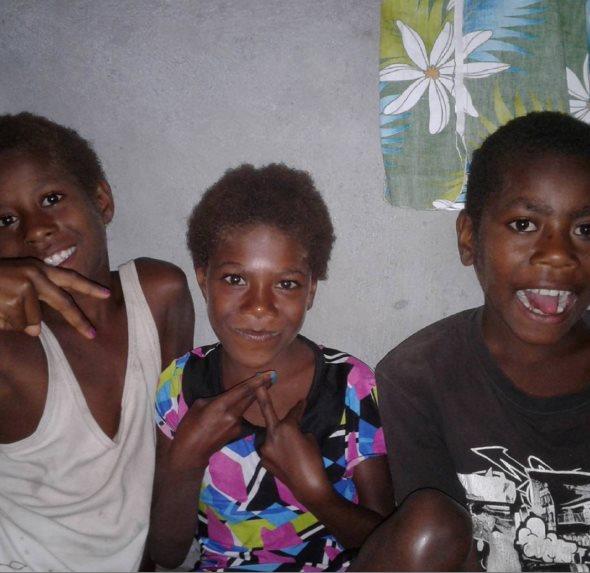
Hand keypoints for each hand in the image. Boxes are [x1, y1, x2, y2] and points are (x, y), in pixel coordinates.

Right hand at [0, 257, 109, 338]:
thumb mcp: (14, 284)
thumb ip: (31, 303)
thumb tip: (35, 332)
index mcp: (37, 269)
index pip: (69, 278)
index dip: (89, 287)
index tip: (107, 294)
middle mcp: (34, 275)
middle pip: (63, 303)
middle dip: (78, 320)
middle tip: (93, 335)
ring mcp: (23, 286)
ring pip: (31, 322)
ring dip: (15, 323)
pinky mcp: (11, 299)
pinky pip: (15, 325)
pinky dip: (3, 324)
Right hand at [170, 371, 274, 470]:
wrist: (191, 453)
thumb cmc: (189, 427)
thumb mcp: (198, 405)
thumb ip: (215, 398)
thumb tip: (225, 397)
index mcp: (221, 405)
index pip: (243, 390)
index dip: (257, 381)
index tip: (269, 374)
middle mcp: (233, 415)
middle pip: (251, 398)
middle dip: (262, 387)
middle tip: (272, 377)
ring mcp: (237, 426)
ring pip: (246, 407)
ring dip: (251, 399)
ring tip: (257, 389)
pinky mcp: (237, 433)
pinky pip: (240, 417)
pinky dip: (241, 411)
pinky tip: (235, 411)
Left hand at [256, 387, 331, 503]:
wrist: (308, 485)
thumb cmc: (313, 459)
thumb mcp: (309, 439)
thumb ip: (297, 431)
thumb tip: (291, 431)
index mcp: (286, 427)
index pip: (293, 413)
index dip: (299, 407)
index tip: (302, 400)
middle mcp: (272, 435)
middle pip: (268, 414)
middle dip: (262, 397)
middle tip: (258, 385)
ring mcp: (265, 448)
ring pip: (271, 437)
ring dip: (278, 437)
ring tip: (291, 449)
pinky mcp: (263, 460)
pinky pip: (270, 450)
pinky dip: (276, 451)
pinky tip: (286, 459)